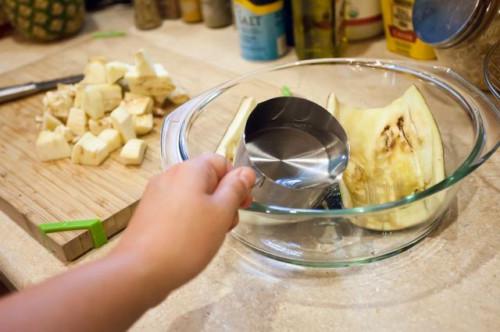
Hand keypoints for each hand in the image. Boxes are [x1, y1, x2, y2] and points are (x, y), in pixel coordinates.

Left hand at [114, 153, 254, 301]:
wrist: (140, 270)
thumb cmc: (188, 240)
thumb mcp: (222, 213)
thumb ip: (236, 189)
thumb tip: (246, 171)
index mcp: (191, 169)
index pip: (222, 162)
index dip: (237, 182)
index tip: (244, 206)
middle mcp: (171, 175)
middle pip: (207, 178)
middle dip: (223, 199)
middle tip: (228, 225)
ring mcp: (157, 193)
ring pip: (193, 195)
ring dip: (208, 212)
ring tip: (210, 237)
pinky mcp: (149, 212)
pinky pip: (177, 208)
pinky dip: (190, 220)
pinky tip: (191, 241)